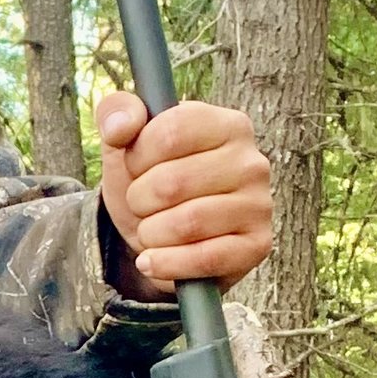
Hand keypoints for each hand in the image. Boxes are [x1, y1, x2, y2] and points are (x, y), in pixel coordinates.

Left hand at [95, 91, 273, 291]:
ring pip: (186, 223)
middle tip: (142, 204)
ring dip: (150, 233)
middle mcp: (252, 161)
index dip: (138, 156)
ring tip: (150, 230)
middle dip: (140, 200)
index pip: (171, 132)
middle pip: (172, 182)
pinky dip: (165, 263)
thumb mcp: (126, 143)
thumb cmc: (150, 183)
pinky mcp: (257, 246)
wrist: (165, 239)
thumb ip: (117, 113)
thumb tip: (120, 126)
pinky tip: (151, 260)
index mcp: (227, 124)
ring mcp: (259, 205)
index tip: (136, 166)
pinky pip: (203, 259)